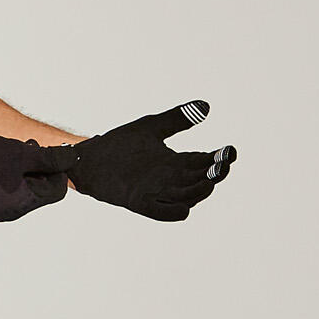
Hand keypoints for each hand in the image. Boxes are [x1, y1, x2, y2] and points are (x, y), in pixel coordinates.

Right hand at [0, 133, 69, 222]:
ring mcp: (0, 210)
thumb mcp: (24, 153)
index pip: (56, 191)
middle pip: (42, 192)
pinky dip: (15, 178)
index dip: (59, 171)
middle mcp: (12, 212)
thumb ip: (51, 158)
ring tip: (16, 155)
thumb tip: (72, 158)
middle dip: (41, 171)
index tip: (52, 155)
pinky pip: (12, 193)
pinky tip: (5, 164)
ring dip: (28, 173)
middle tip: (30, 151)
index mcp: (22, 203)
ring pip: (28, 192)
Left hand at [41, 101, 236, 220]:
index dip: (219, 159)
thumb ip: (177, 118)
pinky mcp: (138, 201)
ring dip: (198, 192)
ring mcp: (155, 192)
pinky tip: (183, 207)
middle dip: (214, 174)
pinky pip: (160, 213)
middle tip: (223, 164)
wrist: (88, 158)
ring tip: (209, 182)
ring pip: (186, 198)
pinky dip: (172, 212)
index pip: (204, 163)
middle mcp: (169, 180)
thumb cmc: (119, 144)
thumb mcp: (152, 127)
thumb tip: (206, 106)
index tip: (230, 150)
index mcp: (176, 163)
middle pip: (200, 181)